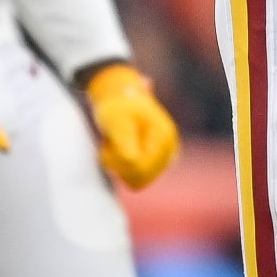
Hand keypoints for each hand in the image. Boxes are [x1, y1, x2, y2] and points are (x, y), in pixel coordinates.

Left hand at [86, 64, 179, 189]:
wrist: (121, 94)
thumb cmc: (117, 106)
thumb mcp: (116, 120)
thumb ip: (124, 140)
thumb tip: (133, 161)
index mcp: (164, 137)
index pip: (139, 169)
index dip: (118, 162)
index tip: (107, 145)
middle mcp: (170, 150)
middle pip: (139, 179)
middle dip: (119, 166)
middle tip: (109, 145)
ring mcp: (166, 157)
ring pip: (138, 182)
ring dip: (120, 168)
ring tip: (115, 147)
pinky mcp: (158, 163)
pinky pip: (138, 180)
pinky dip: (124, 170)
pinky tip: (121, 152)